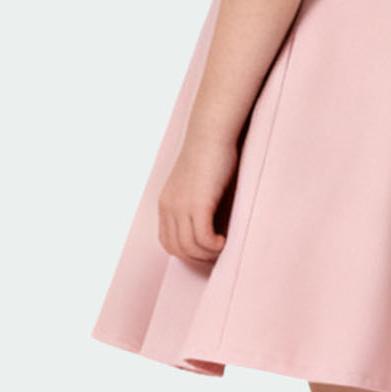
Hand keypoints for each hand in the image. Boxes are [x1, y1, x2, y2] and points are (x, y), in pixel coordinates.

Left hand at [158, 129, 236, 263]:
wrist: (210, 134)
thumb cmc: (209, 154)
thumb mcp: (195, 183)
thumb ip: (194, 202)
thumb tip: (208, 221)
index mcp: (166, 203)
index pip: (167, 242)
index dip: (187, 252)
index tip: (205, 249)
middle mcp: (169, 207)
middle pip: (177, 249)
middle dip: (198, 257)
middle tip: (216, 252)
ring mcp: (182, 207)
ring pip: (190, 248)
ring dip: (207, 253)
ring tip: (222, 246)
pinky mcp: (198, 205)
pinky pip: (203, 239)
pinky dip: (213, 246)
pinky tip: (224, 240)